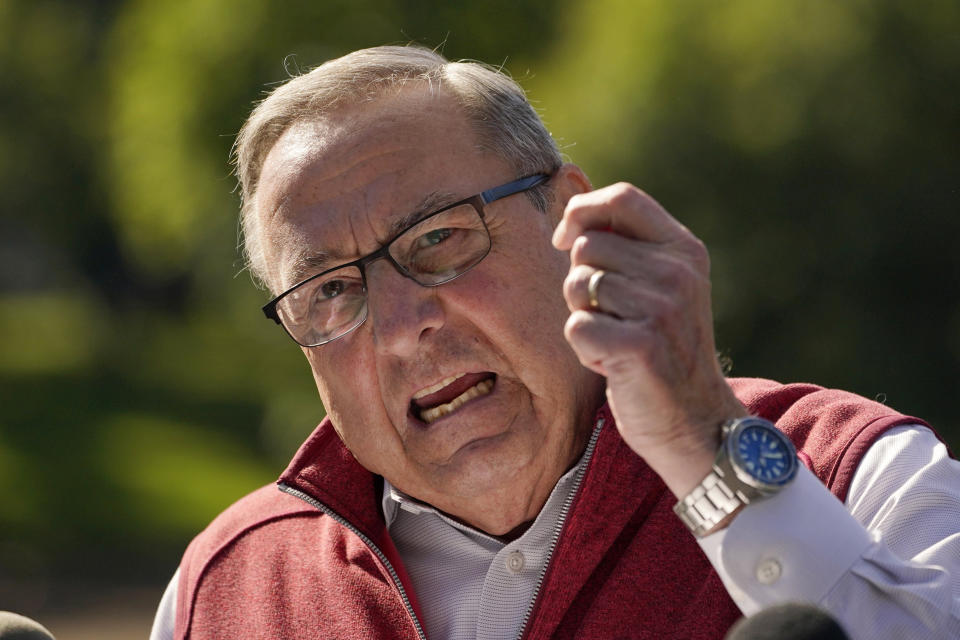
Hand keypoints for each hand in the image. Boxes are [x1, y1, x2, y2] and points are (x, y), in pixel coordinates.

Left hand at [552, 183, 746, 496]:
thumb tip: (570, 209)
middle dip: (580, 282)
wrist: (696, 420)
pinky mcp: (641, 345)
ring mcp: (662, 307)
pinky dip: (585, 349)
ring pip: (576, 286)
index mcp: (684, 249)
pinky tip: (614, 363)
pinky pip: (576, 326)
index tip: (563, 239)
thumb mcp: (661, 287)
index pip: (622, 197)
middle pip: (586, 246)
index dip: (581, 211)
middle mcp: (677, 272)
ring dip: (584, 318)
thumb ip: (626, 247)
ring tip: (617, 340)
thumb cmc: (663, 349)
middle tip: (611, 316)